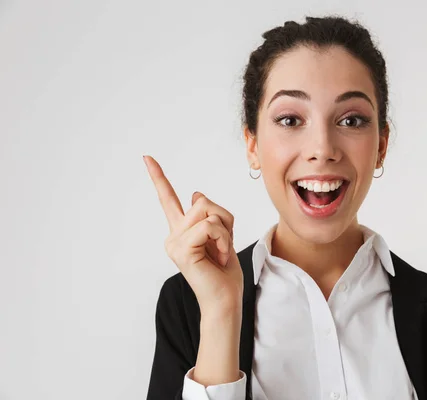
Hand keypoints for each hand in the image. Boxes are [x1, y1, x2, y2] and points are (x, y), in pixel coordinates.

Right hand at [143, 155, 242, 315]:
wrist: (225, 299)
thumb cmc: (225, 272)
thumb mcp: (223, 236)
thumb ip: (210, 217)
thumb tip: (196, 194)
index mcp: (182, 231)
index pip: (168, 199)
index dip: (158, 177)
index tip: (147, 158)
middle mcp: (173, 235)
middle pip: (202, 202)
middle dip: (224, 220)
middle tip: (223, 247)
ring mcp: (174, 243)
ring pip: (207, 212)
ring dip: (225, 231)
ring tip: (220, 253)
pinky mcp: (181, 250)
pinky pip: (209, 226)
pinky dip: (223, 239)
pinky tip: (219, 257)